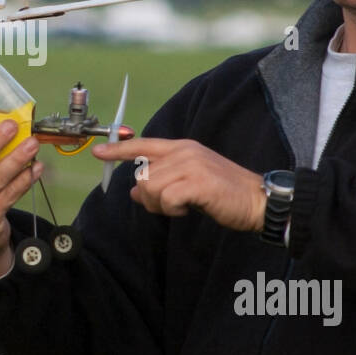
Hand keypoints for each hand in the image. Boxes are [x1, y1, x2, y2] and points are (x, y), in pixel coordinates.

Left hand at [92, 138, 265, 232]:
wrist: (257, 200)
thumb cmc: (223, 194)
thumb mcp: (188, 185)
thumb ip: (162, 183)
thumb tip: (134, 192)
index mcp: (182, 148)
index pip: (143, 144)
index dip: (118, 149)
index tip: (98, 153)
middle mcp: (184, 152)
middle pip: (142, 175)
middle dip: (148, 197)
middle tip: (170, 206)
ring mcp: (191, 165)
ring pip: (149, 186)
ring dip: (159, 205)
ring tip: (181, 206)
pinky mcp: (197, 182)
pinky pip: (165, 198)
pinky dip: (171, 210)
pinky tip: (188, 209)